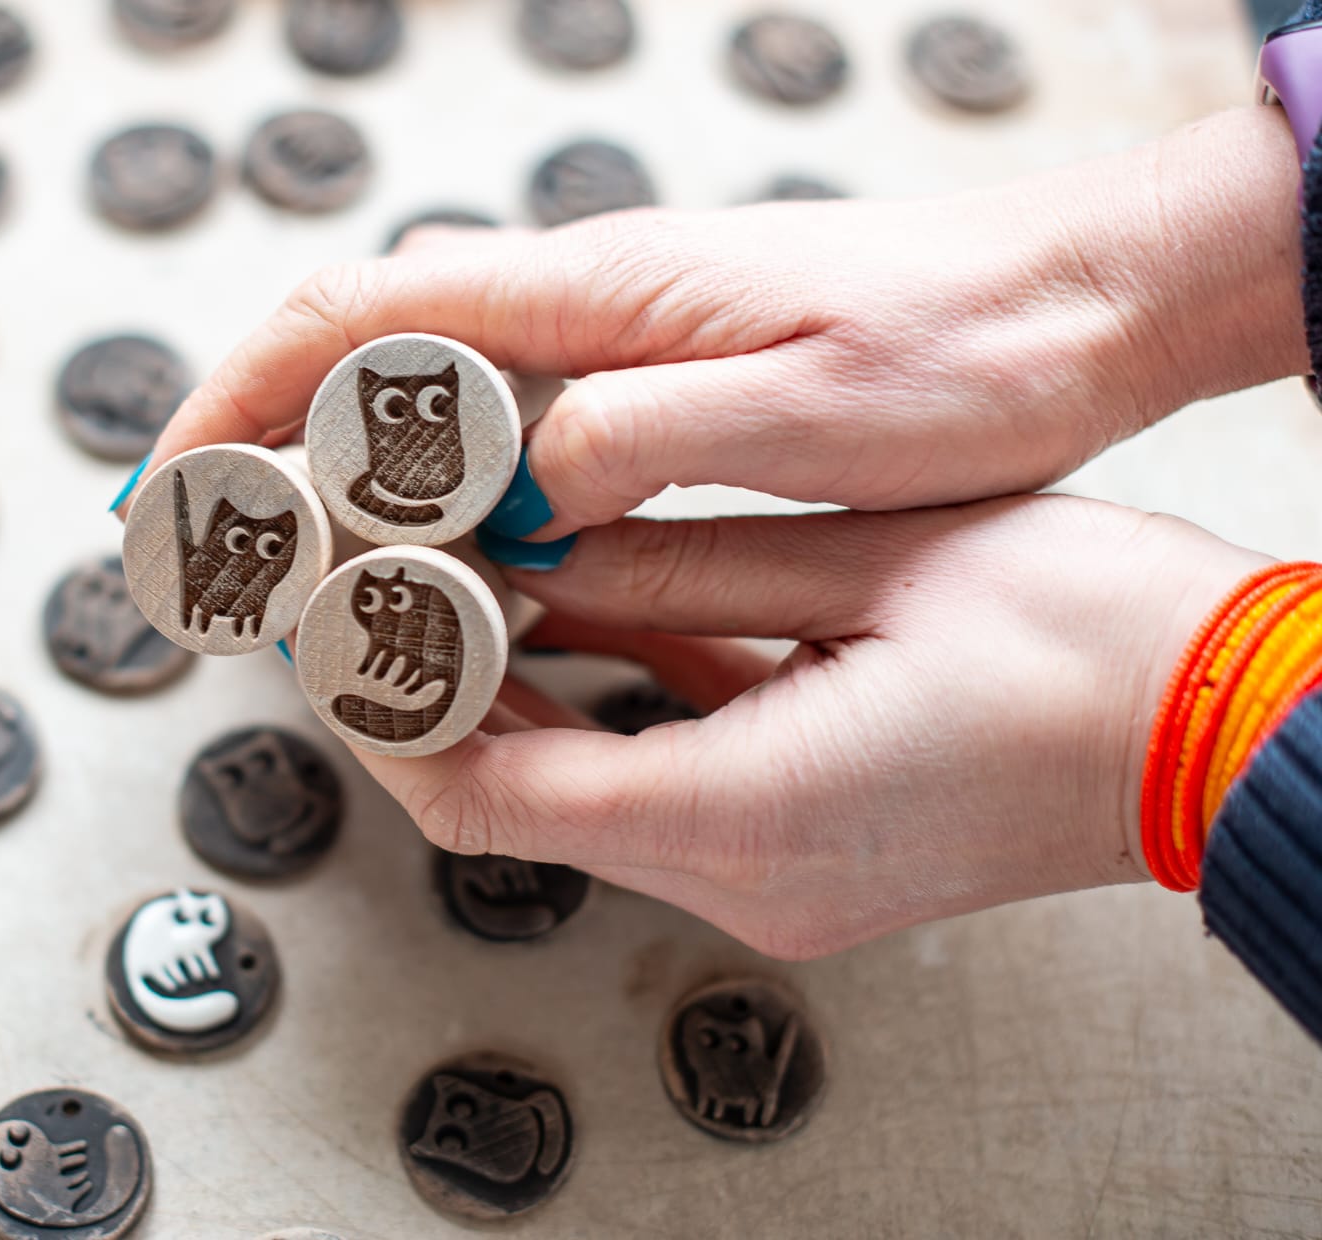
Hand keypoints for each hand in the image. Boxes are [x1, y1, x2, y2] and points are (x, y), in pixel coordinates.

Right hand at [136, 107, 1299, 535]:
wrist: (1085, 300)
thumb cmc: (968, 346)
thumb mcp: (808, 409)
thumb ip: (642, 439)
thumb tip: (513, 491)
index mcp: (601, 293)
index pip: (365, 316)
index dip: (243, 394)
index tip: (173, 485)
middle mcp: (590, 301)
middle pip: (366, 342)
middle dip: (258, 434)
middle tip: (207, 547)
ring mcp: (619, 336)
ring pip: (430, 390)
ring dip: (341, 471)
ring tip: (292, 571)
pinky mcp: (659, 377)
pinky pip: (508, 424)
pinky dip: (443, 488)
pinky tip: (446, 556)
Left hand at [343, 496, 1263, 957]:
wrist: (1233, 729)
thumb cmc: (1090, 642)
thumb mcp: (864, 565)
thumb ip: (676, 568)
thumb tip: (535, 543)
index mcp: (739, 816)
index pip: (482, 794)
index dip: (388, 711)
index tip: (341, 622)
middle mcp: (739, 879)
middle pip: (514, 803)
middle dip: (434, 696)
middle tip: (385, 579)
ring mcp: (772, 885)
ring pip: (579, 797)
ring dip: (517, 701)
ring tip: (468, 582)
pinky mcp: (803, 858)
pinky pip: (662, 788)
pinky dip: (611, 711)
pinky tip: (597, 615)